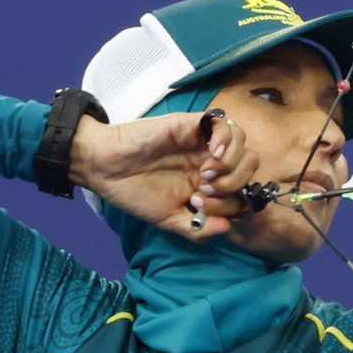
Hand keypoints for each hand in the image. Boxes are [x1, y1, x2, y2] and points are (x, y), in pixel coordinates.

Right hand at [67, 111, 259, 239]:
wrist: (104, 167)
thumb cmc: (133, 191)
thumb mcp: (168, 219)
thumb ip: (197, 228)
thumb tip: (226, 228)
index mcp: (208, 183)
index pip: (241, 191)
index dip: (230, 203)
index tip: (200, 207)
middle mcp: (210, 160)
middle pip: (248, 166)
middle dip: (233, 184)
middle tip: (204, 190)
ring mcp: (202, 141)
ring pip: (242, 144)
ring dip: (231, 164)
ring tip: (205, 174)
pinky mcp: (191, 124)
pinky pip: (224, 124)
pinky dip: (226, 141)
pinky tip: (211, 156)